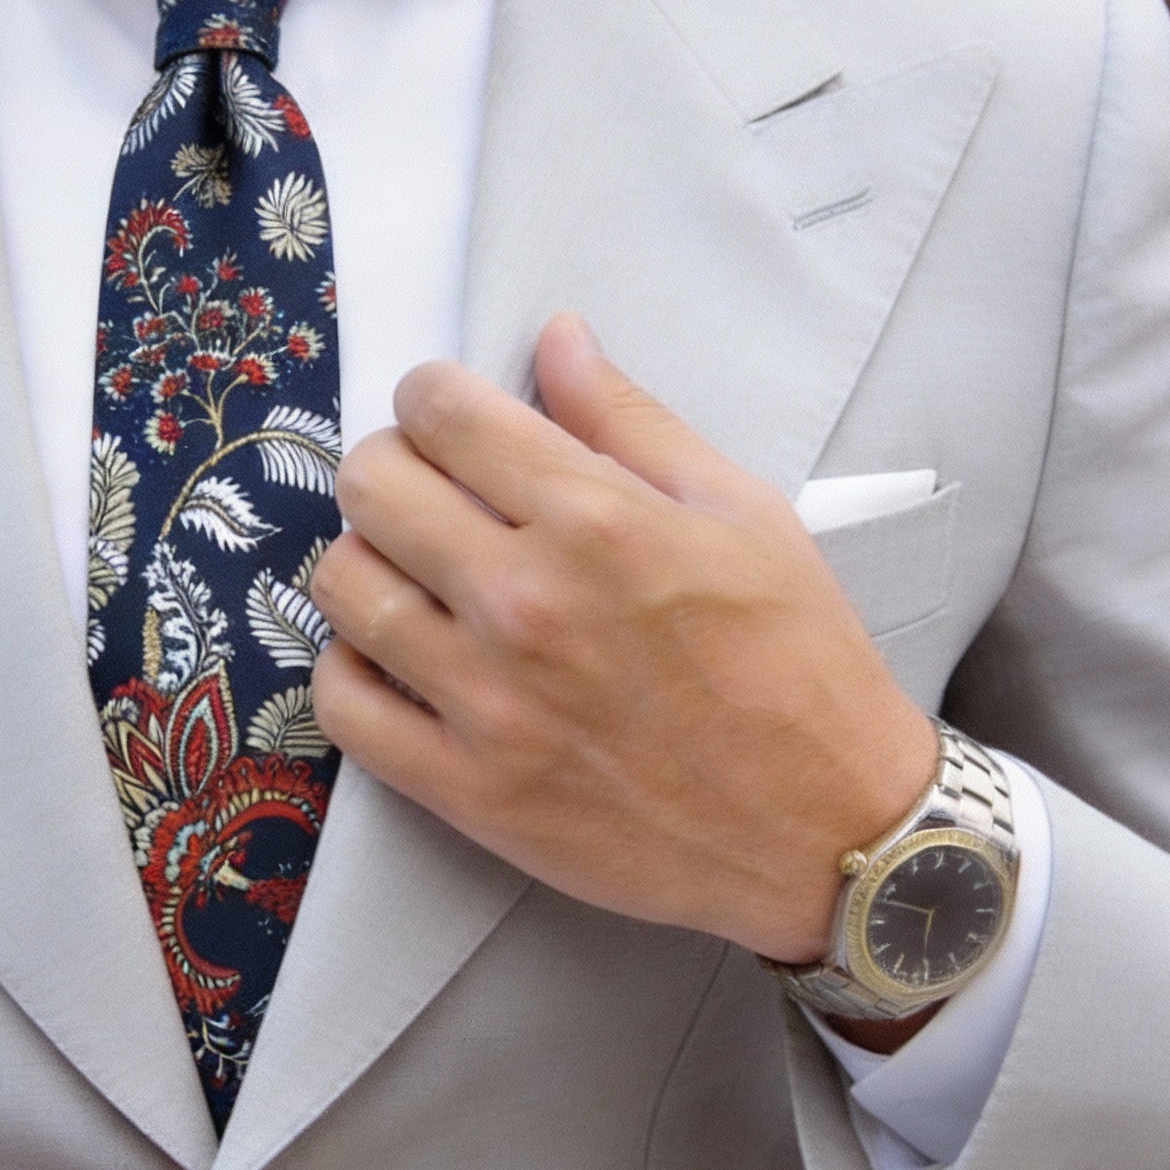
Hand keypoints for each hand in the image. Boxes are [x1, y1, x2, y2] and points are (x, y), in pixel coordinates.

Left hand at [308, 315, 936, 964]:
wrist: (827, 831)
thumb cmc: (797, 667)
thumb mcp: (742, 514)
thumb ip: (631, 421)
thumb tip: (556, 338)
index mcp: (595, 521)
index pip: (440, 411)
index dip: (432, 398)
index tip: (450, 418)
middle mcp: (525, 603)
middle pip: (371, 485)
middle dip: (392, 467)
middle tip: (429, 493)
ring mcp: (486, 701)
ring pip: (343, 586)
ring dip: (367, 562)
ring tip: (414, 576)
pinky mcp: (466, 788)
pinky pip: (343, 704)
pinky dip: (353, 669)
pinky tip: (397, 657)